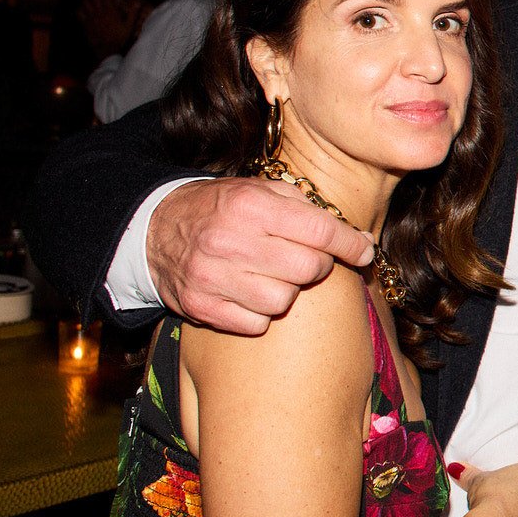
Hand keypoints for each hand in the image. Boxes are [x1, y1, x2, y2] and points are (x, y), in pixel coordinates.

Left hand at [82, 0, 144, 58]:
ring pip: (85, 1)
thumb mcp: (129, 27)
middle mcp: (98, 12)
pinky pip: (79, 11)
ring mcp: (90, 17)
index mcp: (109, 11)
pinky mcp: (85, 23)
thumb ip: (133, 14)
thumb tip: (137, 2)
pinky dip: (80, 5)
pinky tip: (81, 3)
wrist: (106, 50)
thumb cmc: (119, 39)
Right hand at [146, 178, 374, 333]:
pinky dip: (260, 314)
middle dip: (317, 266)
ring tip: (271, 274)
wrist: (154, 229)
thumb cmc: (221, 209)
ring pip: (283, 301)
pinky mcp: (200, 306)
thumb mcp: (260, 192)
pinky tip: (250, 293)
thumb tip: (359, 240)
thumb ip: (308, 210)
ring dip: (287, 290)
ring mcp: (212, 277)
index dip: (350, 244)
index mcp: (251, 205)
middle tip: (305, 258)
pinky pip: (255, 324)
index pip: (320, 231)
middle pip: (307, 269)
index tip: (363, 251)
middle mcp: (230, 240)